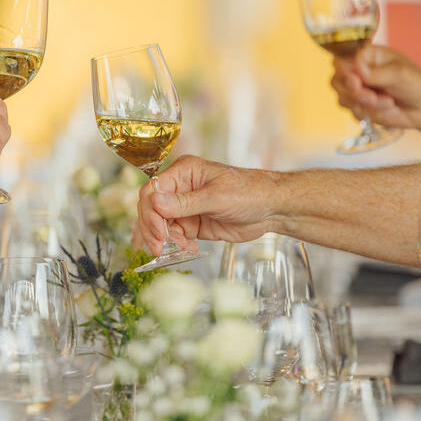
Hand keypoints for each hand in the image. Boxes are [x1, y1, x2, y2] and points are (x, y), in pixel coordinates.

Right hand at [134, 155, 276, 254]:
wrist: (271, 209)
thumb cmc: (249, 192)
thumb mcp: (216, 197)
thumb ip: (185, 202)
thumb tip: (154, 202)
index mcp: (183, 172)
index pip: (152, 190)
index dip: (150, 211)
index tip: (157, 230)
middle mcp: (180, 188)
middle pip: (151, 208)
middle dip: (152, 228)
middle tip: (158, 246)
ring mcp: (184, 207)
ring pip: (159, 224)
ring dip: (163, 239)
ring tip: (176, 248)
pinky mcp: (191, 224)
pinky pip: (174, 235)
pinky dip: (176, 244)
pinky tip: (189, 248)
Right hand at [331, 45, 420, 130]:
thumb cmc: (416, 83)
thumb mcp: (399, 74)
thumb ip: (376, 73)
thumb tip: (357, 68)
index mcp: (367, 56)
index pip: (342, 59)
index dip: (344, 71)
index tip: (356, 81)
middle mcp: (358, 72)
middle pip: (337, 80)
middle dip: (355, 92)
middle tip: (372, 97)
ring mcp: (357, 90)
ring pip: (343, 98)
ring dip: (366, 104)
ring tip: (388, 103)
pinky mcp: (359, 106)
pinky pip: (353, 112)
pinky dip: (370, 113)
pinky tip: (388, 108)